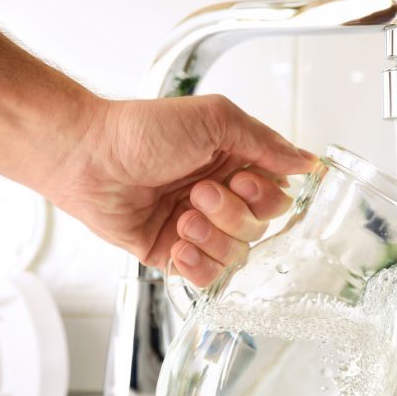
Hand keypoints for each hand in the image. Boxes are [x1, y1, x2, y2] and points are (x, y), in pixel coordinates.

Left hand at [48, 94, 315, 286]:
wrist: (88, 157)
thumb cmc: (143, 130)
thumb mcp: (214, 119)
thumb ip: (265, 142)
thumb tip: (308, 161)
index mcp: (236, 164)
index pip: (277, 197)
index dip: (265, 197)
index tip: (239, 179)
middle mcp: (221, 197)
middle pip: (258, 228)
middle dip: (231, 214)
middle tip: (198, 192)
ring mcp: (198, 227)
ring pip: (235, 254)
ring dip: (211, 237)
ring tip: (182, 217)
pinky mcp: (174, 252)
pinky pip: (206, 276)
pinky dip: (197, 266)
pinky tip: (179, 245)